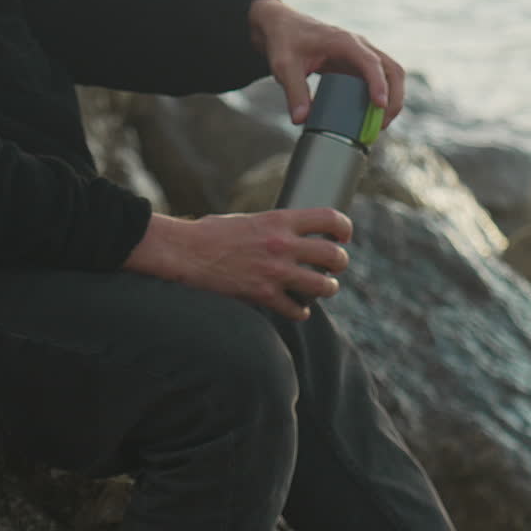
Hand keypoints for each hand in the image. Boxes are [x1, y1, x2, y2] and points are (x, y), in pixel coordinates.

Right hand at [124, 210, 352, 320]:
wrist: (185, 251)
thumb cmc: (211, 233)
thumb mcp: (249, 218)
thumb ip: (274, 226)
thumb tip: (293, 234)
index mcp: (280, 219)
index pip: (329, 218)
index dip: (344, 227)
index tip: (344, 236)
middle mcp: (283, 244)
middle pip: (334, 256)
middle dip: (340, 263)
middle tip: (335, 267)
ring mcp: (275, 271)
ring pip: (324, 286)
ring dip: (327, 289)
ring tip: (323, 288)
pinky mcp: (263, 295)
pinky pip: (297, 309)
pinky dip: (300, 312)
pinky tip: (298, 309)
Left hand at [248, 0, 405, 128]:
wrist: (284, 28)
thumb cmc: (285, 41)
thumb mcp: (284, 66)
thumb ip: (294, 92)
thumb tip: (301, 120)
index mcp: (344, 42)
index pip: (370, 62)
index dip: (378, 84)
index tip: (379, 105)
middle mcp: (359, 46)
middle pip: (392, 70)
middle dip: (394, 98)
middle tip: (382, 125)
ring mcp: (362, 56)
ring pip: (391, 76)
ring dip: (392, 100)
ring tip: (379, 126)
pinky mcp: (359, 66)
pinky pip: (380, 81)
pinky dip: (382, 99)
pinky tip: (372, 118)